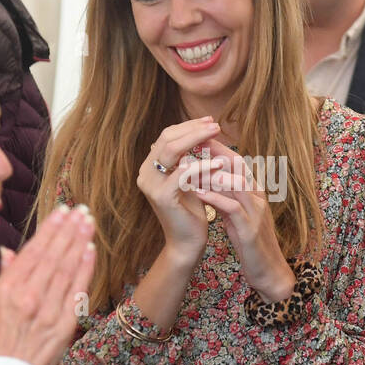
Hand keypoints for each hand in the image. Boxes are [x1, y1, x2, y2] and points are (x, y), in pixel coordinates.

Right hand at [0, 204, 95, 364]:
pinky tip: (90, 250)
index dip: (49, 230)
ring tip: (88, 222)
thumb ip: (3, 277)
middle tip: (81, 210)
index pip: (33, 252)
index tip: (61, 212)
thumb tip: (9, 250)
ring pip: (67, 269)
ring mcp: (49, 310)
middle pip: (53, 256)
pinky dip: (85, 269)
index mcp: (8, 290)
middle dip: (68, 230)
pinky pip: (77, 291)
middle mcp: (30, 297)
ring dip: (79, 242)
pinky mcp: (65, 324)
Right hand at [137, 117, 223, 262]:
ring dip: (197, 139)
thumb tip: (203, 131)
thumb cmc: (191, 212)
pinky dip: (202, 165)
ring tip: (218, 135)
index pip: (167, 136)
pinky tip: (220, 163)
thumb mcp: (190, 180)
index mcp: (150, 167)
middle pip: (167, 138)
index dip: (188, 126)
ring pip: (172, 150)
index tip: (210, 121)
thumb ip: (190, 158)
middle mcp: (145, 173)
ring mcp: (151, 184)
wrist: (187, 243)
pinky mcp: (162, 196)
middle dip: (193, 129)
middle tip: (215, 125)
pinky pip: (183, 173)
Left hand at [187, 139, 294, 300]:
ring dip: (211, 172)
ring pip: (235, 182)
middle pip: (237, 165)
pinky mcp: (250, 229)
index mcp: (254, 193)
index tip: (196, 140)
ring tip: (190, 164)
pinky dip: (214, 198)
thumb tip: (209, 183)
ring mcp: (255, 212)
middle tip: (192, 142)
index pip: (236, 162)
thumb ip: (226, 199)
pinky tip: (198, 193)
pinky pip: (232, 207)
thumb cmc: (250, 244)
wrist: (269, 271)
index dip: (217, 149)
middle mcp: (257, 197)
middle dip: (214, 152)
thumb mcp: (236, 217)